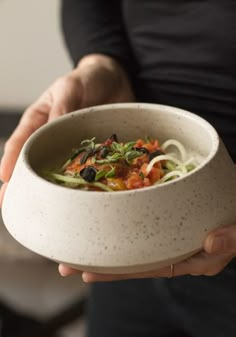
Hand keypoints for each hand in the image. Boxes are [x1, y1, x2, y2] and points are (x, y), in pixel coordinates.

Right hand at [0, 54, 133, 204]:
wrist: (116, 81)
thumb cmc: (87, 79)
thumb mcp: (71, 86)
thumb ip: (62, 104)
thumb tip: (52, 123)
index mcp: (40, 120)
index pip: (20, 142)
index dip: (11, 161)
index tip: (5, 180)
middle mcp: (52, 138)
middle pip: (32, 164)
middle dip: (22, 186)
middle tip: (12, 207)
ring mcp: (71, 148)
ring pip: (55, 173)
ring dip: (48, 191)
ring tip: (40, 212)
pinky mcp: (91, 154)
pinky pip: (84, 172)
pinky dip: (79, 186)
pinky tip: (77, 201)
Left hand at [59, 224, 235, 281]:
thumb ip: (231, 239)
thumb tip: (210, 241)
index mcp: (191, 260)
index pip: (148, 269)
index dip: (118, 272)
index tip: (87, 273)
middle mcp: (176, 252)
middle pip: (133, 261)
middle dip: (100, 264)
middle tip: (66, 265)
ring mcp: (171, 236)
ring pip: (134, 246)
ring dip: (106, 245)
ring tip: (73, 248)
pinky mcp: (168, 219)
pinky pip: (141, 227)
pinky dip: (121, 227)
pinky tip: (104, 224)